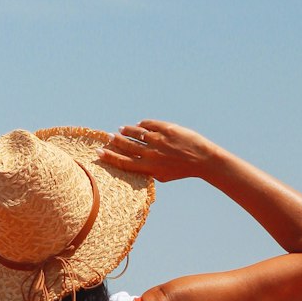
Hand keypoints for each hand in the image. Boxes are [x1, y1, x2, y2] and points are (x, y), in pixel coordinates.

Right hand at [99, 121, 218, 183]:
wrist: (202, 159)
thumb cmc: (182, 169)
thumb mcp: (163, 175)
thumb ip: (148, 170)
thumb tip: (134, 162)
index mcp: (149, 168)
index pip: (124, 162)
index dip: (110, 157)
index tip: (99, 151)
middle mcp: (152, 154)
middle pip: (127, 146)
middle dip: (115, 141)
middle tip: (108, 137)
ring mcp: (159, 140)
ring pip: (136, 133)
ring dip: (127, 131)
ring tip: (120, 130)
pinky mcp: (166, 129)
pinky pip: (149, 125)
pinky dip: (142, 125)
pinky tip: (138, 125)